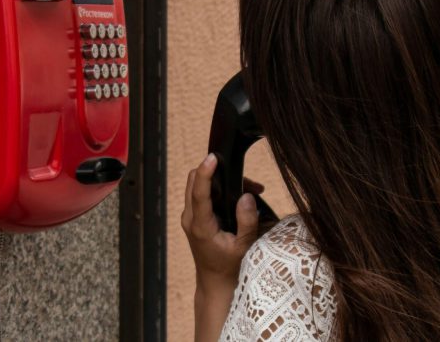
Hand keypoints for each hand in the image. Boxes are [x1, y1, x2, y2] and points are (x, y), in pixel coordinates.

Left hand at [181, 153, 260, 293]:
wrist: (215, 282)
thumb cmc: (230, 267)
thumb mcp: (244, 246)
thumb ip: (247, 221)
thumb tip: (247, 196)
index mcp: (201, 226)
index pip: (199, 193)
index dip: (205, 172)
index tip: (213, 158)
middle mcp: (190, 219)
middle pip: (193, 182)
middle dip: (216, 173)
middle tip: (245, 179)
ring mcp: (189, 218)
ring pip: (196, 185)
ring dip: (218, 180)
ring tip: (249, 188)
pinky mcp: (193, 218)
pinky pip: (200, 194)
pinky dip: (217, 188)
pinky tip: (239, 196)